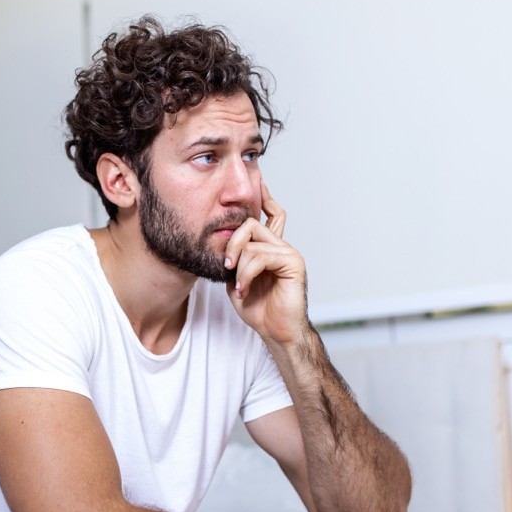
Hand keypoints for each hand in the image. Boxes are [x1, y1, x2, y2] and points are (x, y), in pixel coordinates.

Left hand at [224, 181, 308, 344]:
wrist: (276, 331)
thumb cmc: (258, 308)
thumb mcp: (235, 279)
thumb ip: (233, 259)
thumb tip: (219, 242)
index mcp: (270, 247)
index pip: (271, 212)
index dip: (263, 196)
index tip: (258, 180)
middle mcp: (281, 245)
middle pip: (251, 222)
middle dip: (231, 243)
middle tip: (226, 266)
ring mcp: (288, 252)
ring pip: (252, 241)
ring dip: (238, 266)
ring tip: (238, 286)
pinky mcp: (293, 263)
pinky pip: (260, 256)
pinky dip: (246, 274)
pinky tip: (244, 289)